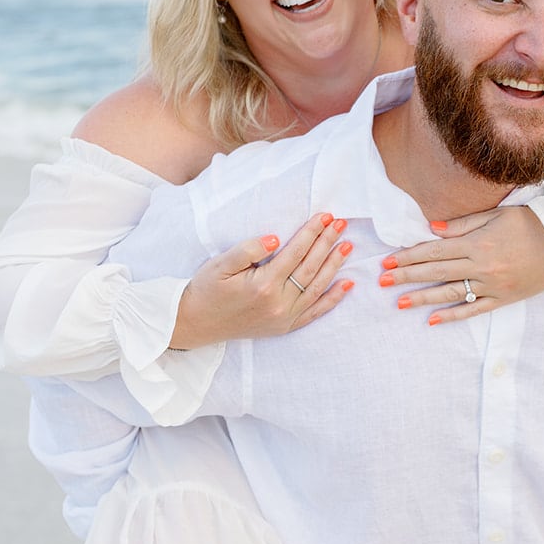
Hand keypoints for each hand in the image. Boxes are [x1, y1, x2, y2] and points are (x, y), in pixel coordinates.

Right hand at [169, 213, 353, 348]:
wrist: (195, 323)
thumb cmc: (207, 289)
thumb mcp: (221, 264)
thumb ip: (249, 249)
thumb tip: (276, 239)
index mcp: (263, 285)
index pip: (295, 253)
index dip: (312, 233)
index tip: (325, 216)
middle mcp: (278, 303)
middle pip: (310, 268)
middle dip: (327, 243)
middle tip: (341, 224)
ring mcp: (284, 318)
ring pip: (316, 288)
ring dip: (334, 265)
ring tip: (347, 246)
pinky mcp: (285, 327)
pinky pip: (315, 313)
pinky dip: (333, 299)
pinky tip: (347, 284)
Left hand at [378, 207, 543, 324]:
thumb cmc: (534, 224)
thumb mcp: (499, 214)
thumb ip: (465, 223)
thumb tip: (433, 229)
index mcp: (478, 243)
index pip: (435, 250)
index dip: (410, 256)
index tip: (389, 260)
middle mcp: (482, 266)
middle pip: (437, 271)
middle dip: (407, 275)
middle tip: (382, 280)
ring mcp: (493, 285)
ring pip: (451, 293)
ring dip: (423, 297)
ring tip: (399, 302)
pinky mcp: (504, 299)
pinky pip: (474, 310)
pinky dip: (452, 315)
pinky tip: (432, 320)